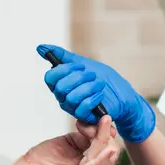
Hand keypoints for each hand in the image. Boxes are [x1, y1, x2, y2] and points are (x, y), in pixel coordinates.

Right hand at [0, 115, 120, 164]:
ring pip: (98, 141)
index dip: (106, 155)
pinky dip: (88, 125)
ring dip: (98, 129)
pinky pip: (86, 133)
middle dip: (105, 137)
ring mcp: (80, 156)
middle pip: (105, 151)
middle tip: (100, 124)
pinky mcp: (72, 144)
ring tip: (90, 122)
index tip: (110, 144)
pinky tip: (82, 122)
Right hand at [36, 44, 155, 142]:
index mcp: (61, 83)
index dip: (64, 70)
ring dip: (88, 88)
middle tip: (92, 74)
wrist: (124, 95)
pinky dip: (93, 98)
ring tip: (99, 84)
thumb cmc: (104, 79)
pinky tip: (100, 94)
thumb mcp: (84, 63)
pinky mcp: (84, 117)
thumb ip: (63, 56)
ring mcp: (73, 108)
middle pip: (60, 87)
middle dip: (79, 78)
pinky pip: (81, 108)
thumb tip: (41, 47)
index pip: (50, 77)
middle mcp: (64, 97)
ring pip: (71, 98)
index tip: (80, 65)